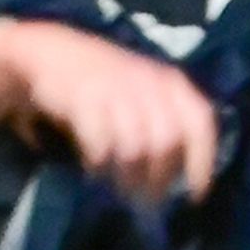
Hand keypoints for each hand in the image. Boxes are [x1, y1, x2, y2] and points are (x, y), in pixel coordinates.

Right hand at [0, 13, 220, 208]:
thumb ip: (165, 126)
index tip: (194, 196)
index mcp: (168, 81)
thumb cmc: (103, 83)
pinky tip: (94, 167)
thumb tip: (183, 180)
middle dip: (156, 179)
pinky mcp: (84, 99)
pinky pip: (101, 145)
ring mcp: (114, 90)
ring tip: (118, 186)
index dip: (201, 163)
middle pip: (165, 144)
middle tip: (144, 199)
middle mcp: (147, 82)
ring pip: (135, 149)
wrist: (47, 50)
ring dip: (127, 177)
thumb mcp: (143, 95)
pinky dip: (100, 163)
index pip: (199, 122)